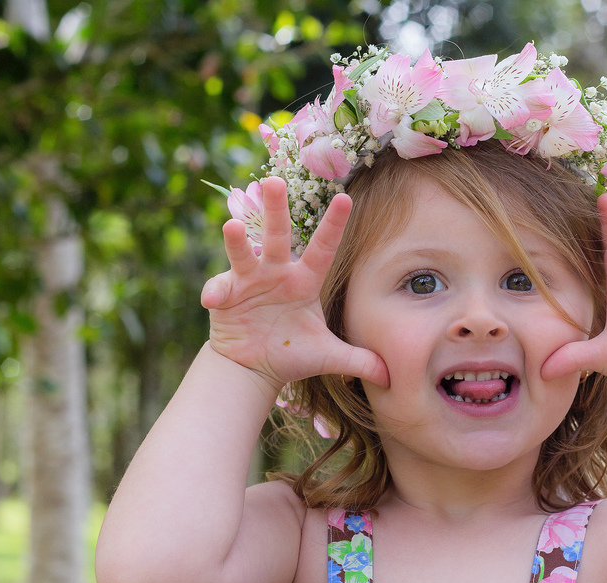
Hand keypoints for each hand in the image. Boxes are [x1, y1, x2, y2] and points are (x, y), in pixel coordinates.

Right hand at [201, 177, 388, 392]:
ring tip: (234, 227)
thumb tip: (393, 376)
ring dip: (237, 241)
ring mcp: (249, 280)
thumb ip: (360, 361)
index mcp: (305, 281)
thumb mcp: (329, 357)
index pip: (324, 249)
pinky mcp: (226, 295)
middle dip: (276, 209)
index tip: (346, 198)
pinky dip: (215, 291)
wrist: (254, 368)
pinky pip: (220, 288)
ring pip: (244, 253)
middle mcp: (277, 273)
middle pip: (277, 236)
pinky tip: (212, 300)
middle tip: (276, 181)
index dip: (334, 225)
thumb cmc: (292, 353)